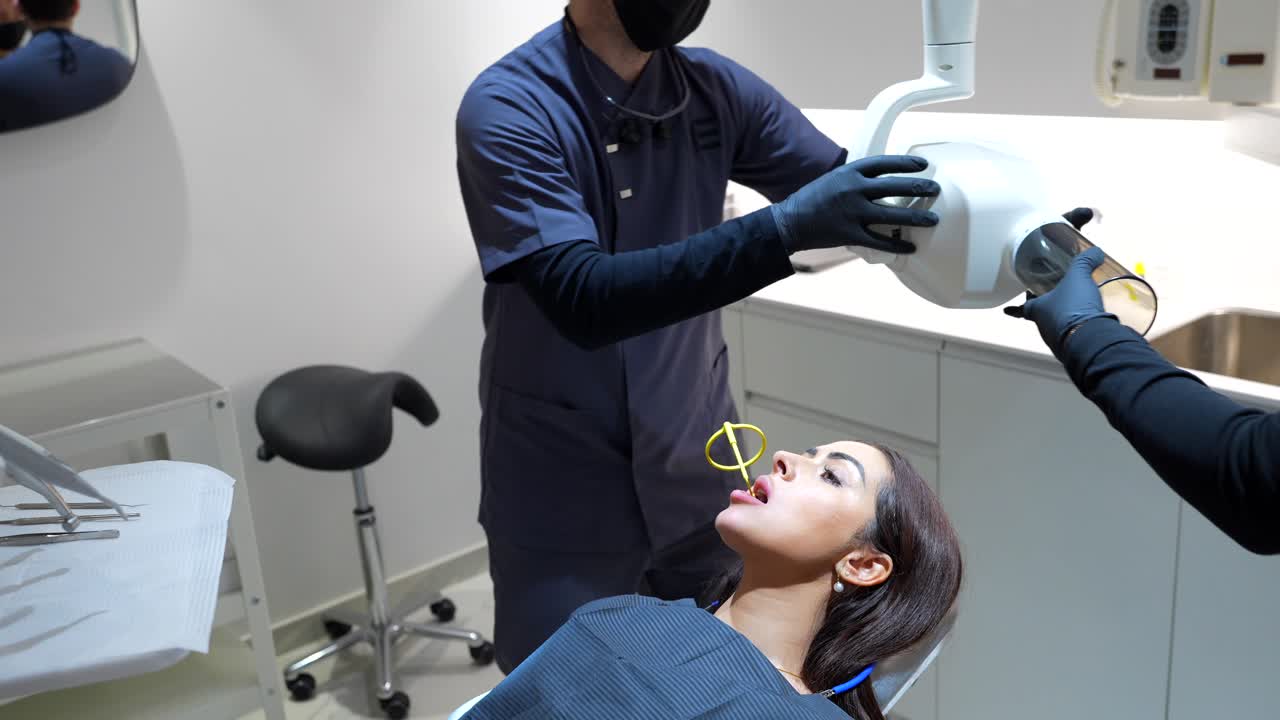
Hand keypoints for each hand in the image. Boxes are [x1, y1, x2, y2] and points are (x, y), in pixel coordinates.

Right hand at [771, 155, 940, 253]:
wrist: (790, 221)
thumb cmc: (812, 199)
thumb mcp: (834, 179)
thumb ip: (856, 179)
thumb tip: (882, 180)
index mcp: (849, 172)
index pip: (884, 163)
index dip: (906, 163)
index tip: (923, 165)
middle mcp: (853, 189)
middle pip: (894, 186)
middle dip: (919, 187)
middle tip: (935, 190)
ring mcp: (852, 212)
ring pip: (892, 214)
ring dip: (916, 217)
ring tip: (933, 220)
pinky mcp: (850, 234)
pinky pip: (879, 240)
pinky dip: (897, 245)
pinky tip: (911, 247)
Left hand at [1004, 208, 1115, 351]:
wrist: (1090, 339)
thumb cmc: (1073, 307)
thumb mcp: (1078, 277)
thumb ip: (1084, 262)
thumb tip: (1095, 251)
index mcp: (1037, 310)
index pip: (1022, 307)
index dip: (1015, 307)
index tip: (1007, 309)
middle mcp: (1044, 327)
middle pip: (1041, 316)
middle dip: (1046, 309)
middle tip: (1052, 300)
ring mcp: (1058, 340)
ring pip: (1057, 327)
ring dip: (1063, 319)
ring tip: (1075, 309)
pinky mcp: (1074, 348)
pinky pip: (1073, 335)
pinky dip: (1078, 328)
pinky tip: (1089, 322)